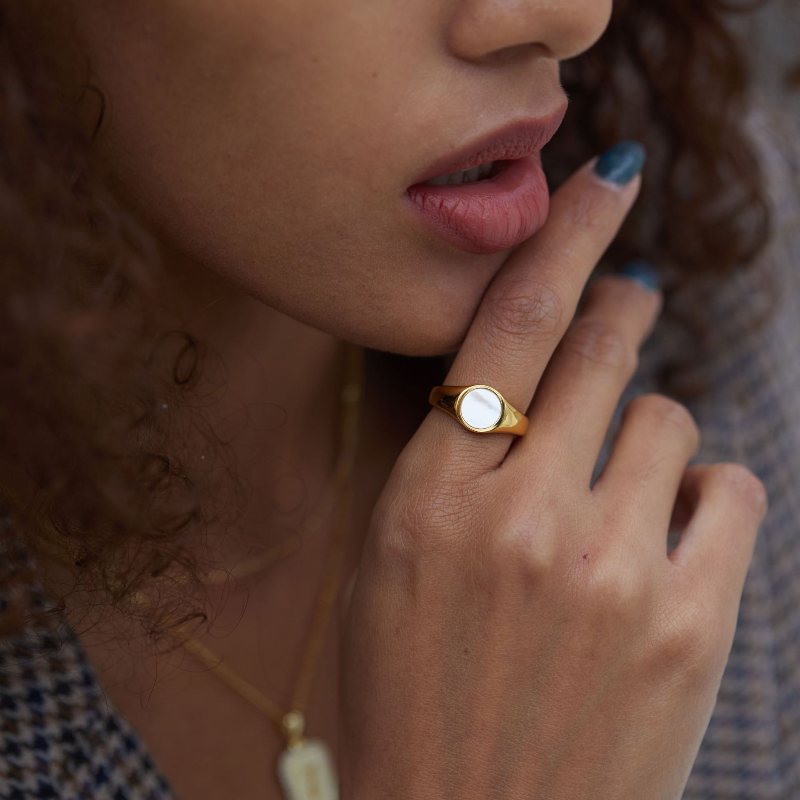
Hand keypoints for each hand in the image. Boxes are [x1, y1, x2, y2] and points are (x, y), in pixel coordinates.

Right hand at [338, 148, 767, 799]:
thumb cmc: (419, 689)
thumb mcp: (395, 562)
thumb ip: (453, 463)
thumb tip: (539, 376)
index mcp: (428, 501)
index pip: (506, 325)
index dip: (562, 237)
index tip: (604, 183)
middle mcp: (516, 520)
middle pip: (601, 347)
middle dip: (619, 311)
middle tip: (626, 299)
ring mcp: (607, 571)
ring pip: (668, 419)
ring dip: (648, 440)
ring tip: (616, 501)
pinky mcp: (686, 625)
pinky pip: (725, 488)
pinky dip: (702, 497)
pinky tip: (667, 541)